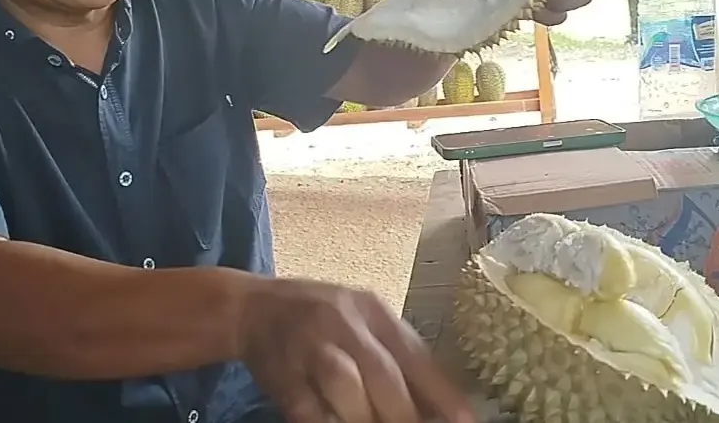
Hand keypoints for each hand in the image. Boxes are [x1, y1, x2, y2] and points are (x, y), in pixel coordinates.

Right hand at [238, 277, 474, 422]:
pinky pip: (308, 408)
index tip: (465, 422)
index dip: (442, 393)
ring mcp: (309, 347)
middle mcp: (343, 323)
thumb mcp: (362, 322)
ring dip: (365, 418)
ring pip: (345, 387)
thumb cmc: (322, 319)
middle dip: (405, 415)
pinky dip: (326, 422)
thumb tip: (438, 403)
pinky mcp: (282, 373)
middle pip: (383, 375)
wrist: (253, 308)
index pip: (415, 354)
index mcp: (372, 311)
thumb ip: (397, 356)